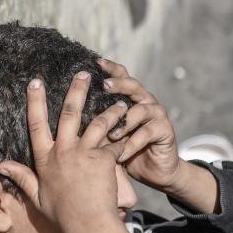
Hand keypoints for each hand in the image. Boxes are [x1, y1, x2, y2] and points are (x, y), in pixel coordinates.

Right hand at [0, 73, 153, 232]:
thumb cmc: (62, 215)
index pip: (36, 125)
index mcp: (45, 159)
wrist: (87, 225)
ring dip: (109, 110)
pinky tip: (132, 125)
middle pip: (69, 114)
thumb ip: (22, 177)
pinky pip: (115, 142)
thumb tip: (1, 166)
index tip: (35, 82)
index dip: (35, 102)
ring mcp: (84, 154)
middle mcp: (63, 152)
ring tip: (120, 101)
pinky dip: (123, 133)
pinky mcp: (103, 160)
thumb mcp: (37, 197)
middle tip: (83, 74)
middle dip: (76, 91)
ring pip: (97, 123)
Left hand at [99, 58, 220, 212]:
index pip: (121, 76)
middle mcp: (144, 101)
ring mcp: (157, 114)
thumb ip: (96, 122)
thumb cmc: (124, 150)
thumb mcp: (107, 135)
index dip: (110, 67)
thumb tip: (67, 113)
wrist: (153, 170)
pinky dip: (132, 144)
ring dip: (124, 121)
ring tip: (111, 135)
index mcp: (129, 98)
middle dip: (118, 84)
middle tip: (104, 86)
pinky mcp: (165, 130)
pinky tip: (121, 154)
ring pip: (141, 109)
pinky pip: (147, 133)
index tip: (95, 62)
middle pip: (133, 85)